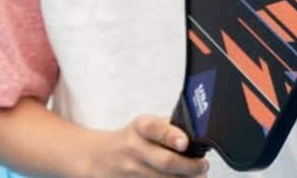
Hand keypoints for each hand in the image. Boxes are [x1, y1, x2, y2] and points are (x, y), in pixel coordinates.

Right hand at [79, 115, 207, 175]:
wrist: (95, 156)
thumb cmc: (129, 138)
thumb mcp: (145, 124)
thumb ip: (169, 126)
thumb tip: (197, 134)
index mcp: (139, 128)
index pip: (154, 128)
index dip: (171, 136)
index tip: (185, 143)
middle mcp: (133, 149)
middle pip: (165, 161)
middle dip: (190, 166)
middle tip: (202, 166)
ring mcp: (129, 171)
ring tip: (197, 177)